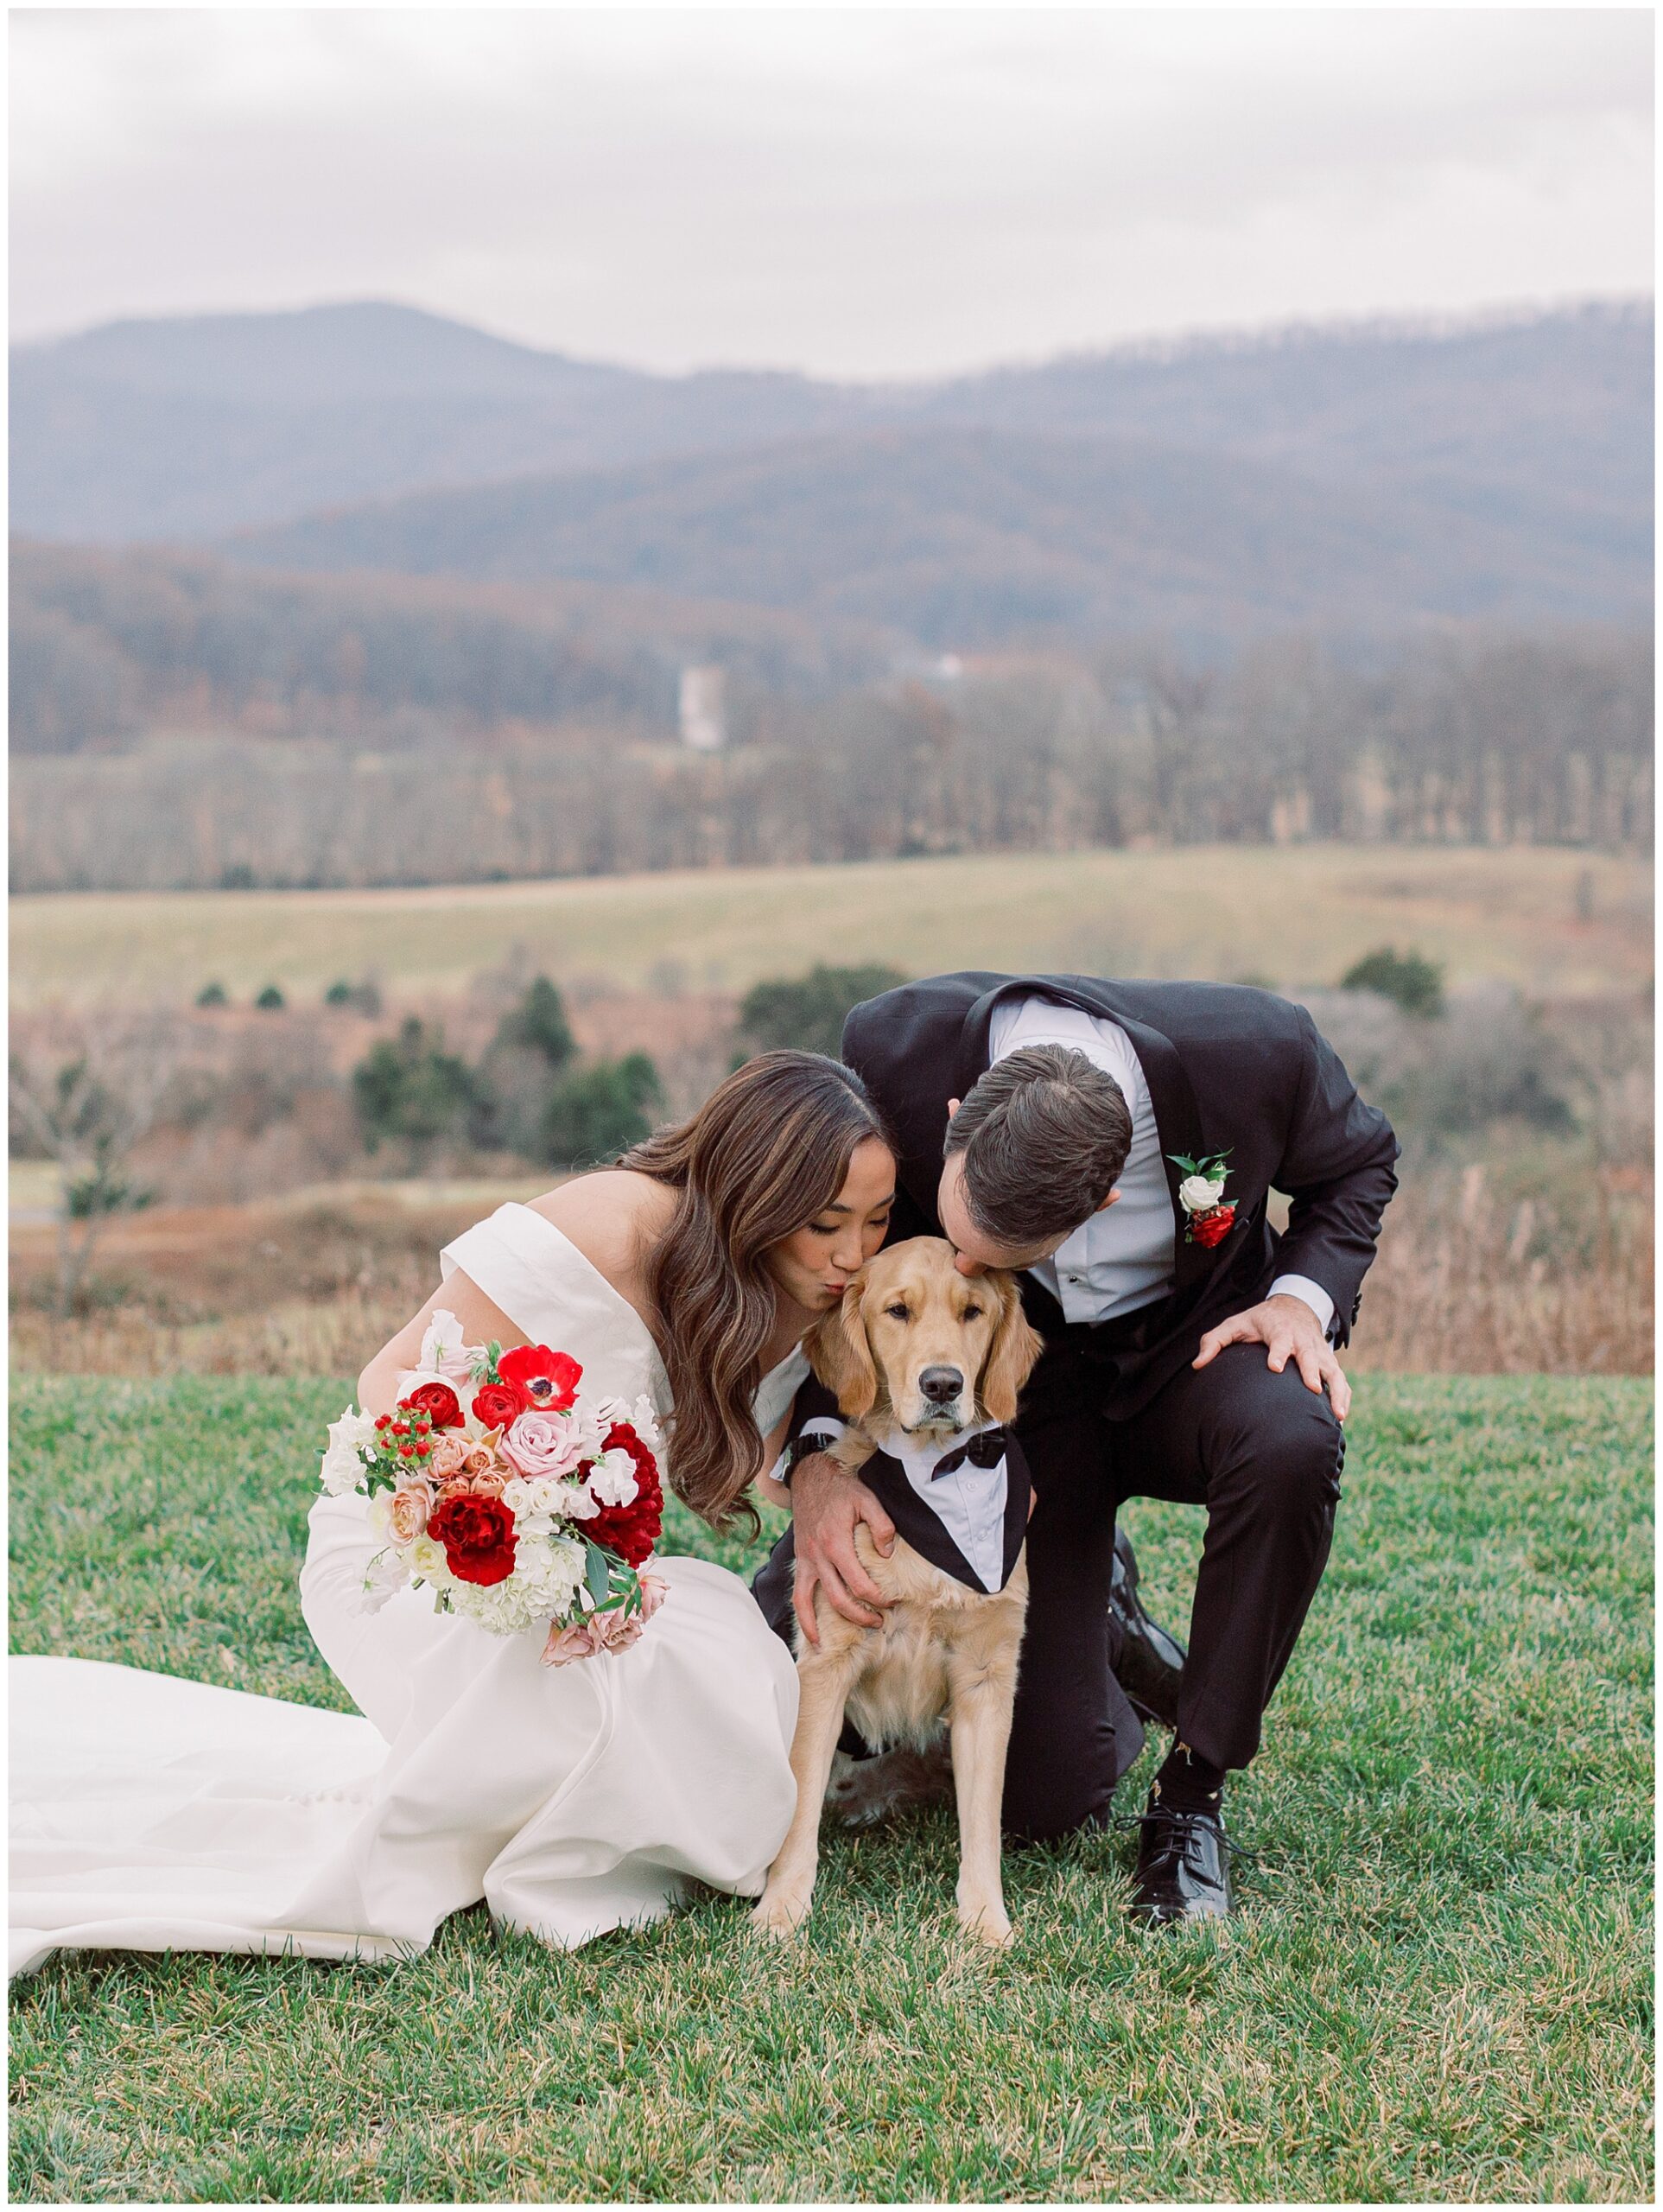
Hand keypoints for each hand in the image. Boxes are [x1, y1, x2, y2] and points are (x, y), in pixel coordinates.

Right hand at [789, 1453, 895, 1643]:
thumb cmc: (841, 1488)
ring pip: (811, 1602)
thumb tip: (887, 1555)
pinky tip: (811, 1635)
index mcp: (836, 1543)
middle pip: (840, 1599)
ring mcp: (806, 1560)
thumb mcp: (868, 1499)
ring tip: (836, 1643)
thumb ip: (882, 1526)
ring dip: (825, 1625)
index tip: (892, 1602)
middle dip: (861, 1615)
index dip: (878, 1598)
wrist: (810, 1477)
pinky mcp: (800, 1561)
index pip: (860, 1584)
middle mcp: (818, 1556)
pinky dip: (802, 1617)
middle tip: (879, 1622)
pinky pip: (798, 1594)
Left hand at [1193, 1293, 1350, 1421]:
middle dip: (1312, 1371)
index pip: (1278, 1341)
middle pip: (1309, 1356)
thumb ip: (1214, 1341)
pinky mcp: (1328, 1362)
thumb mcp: (1235, 1324)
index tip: (1275, 1367)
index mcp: (1279, 1331)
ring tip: (1339, 1415)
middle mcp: (1302, 1341)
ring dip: (1337, 1391)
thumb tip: (1198, 1365)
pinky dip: (1344, 1397)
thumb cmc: (1260, 1321)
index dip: (1278, 1352)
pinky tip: (1342, 1418)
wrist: (1295, 1308)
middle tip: (1314, 1389)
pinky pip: (1340, 1380)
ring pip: (1333, 1370)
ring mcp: (1319, 1353)